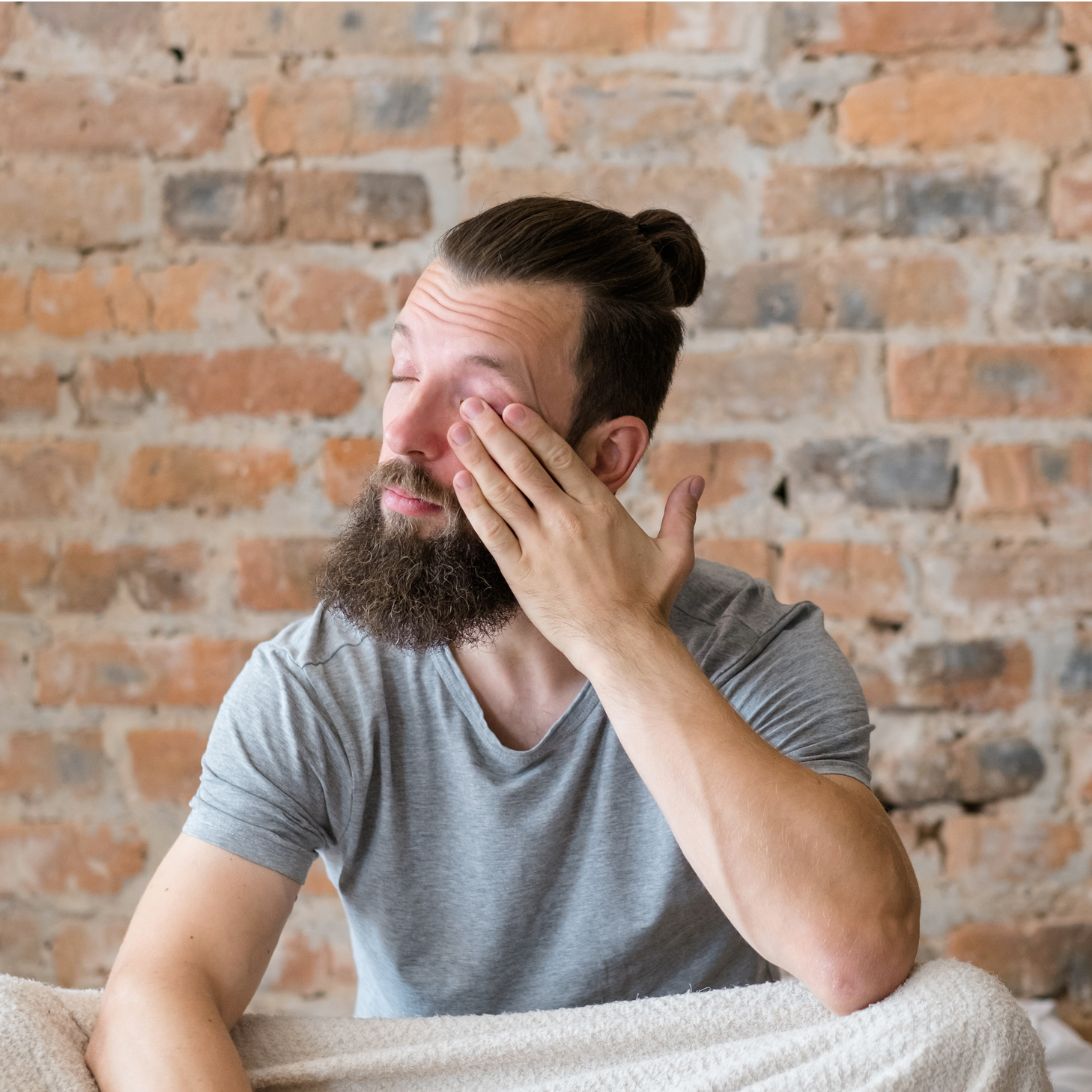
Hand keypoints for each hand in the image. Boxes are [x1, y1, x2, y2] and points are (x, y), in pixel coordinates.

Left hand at [448, 397, 703, 668]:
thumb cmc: (649, 601)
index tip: (510, 407)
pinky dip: (474, 505)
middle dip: (494, 431)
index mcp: (600, 508)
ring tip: (456, 433)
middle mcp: (567, 519)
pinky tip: (459, 482)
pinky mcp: (521, 573)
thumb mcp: (675, 553)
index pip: (559, 457)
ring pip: (502, 492)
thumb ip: (681, 512)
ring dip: (477, 459)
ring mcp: (541, 545)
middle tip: (470, 405)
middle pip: (523, 465)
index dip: (532, 429)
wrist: (624, 646)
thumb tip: (697, 479)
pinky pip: (492, 532)